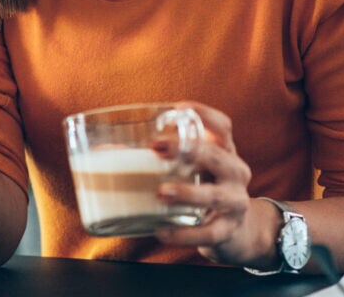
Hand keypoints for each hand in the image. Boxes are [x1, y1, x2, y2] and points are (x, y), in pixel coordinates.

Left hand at [151, 102, 277, 267]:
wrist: (237, 232)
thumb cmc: (204, 189)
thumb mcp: (193, 169)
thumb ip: (161, 158)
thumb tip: (106, 151)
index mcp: (224, 152)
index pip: (223, 127)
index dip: (205, 115)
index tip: (179, 108)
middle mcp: (235, 173)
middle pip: (218, 156)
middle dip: (189, 150)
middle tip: (157, 147)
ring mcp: (235, 202)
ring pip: (214, 195)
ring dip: (187, 192)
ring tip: (161, 192)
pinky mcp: (228, 230)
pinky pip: (207, 233)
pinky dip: (184, 234)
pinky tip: (162, 232)